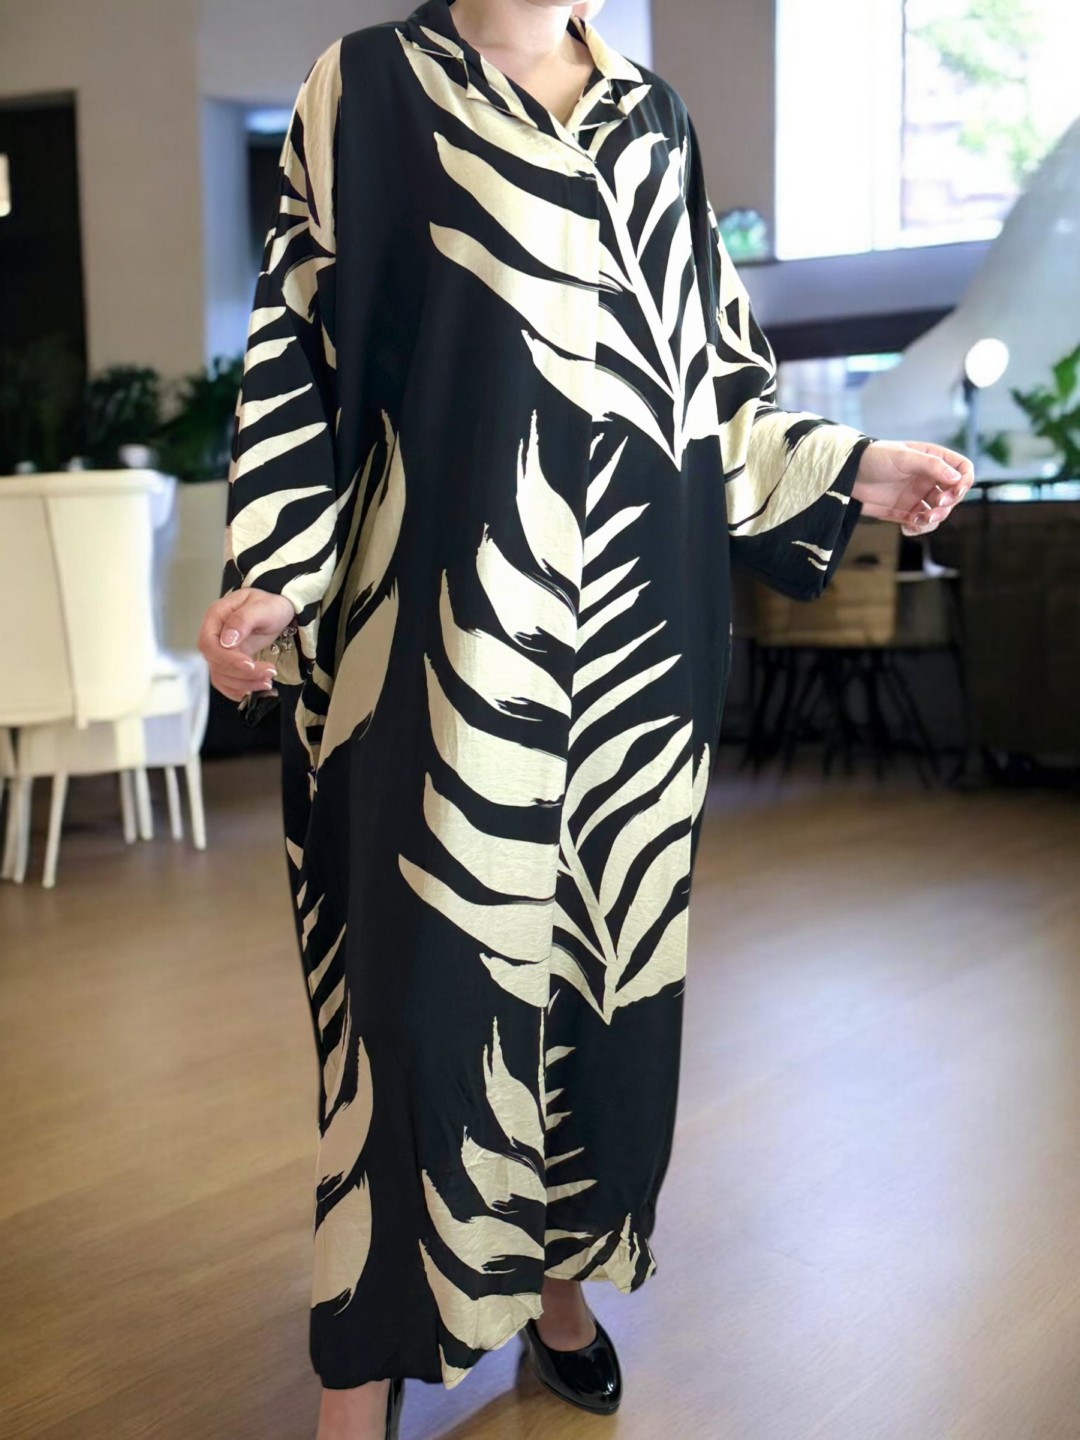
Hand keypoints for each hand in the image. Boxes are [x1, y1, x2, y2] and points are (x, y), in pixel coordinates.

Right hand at [198, 587, 296, 701]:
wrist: (277, 611)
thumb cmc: (270, 605)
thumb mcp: (263, 607)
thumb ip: (243, 620)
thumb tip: (226, 640)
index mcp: (216, 616)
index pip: (209, 644)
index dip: (227, 658)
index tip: (249, 664)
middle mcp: (213, 635)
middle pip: (215, 663)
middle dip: (242, 674)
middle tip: (269, 673)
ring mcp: (219, 650)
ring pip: (221, 676)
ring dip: (244, 684)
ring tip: (268, 681)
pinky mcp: (228, 662)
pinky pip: (226, 681)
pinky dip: (239, 689)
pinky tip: (255, 689)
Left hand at [852, 441, 974, 535]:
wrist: (846, 474)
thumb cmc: (874, 457)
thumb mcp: (903, 456)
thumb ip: (931, 465)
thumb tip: (957, 478)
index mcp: (933, 459)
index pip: (962, 469)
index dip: (964, 481)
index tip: (956, 491)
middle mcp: (929, 478)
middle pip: (953, 495)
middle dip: (948, 504)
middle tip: (936, 508)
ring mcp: (918, 495)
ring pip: (939, 512)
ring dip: (934, 519)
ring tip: (919, 520)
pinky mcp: (905, 511)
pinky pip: (921, 523)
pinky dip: (919, 528)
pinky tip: (908, 527)